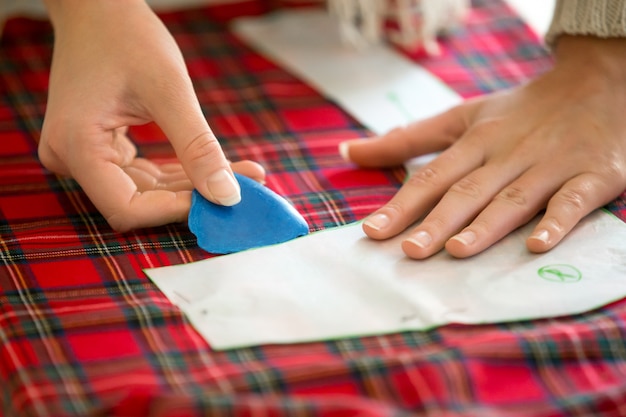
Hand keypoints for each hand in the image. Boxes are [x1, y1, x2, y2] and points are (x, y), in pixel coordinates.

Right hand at [39, 0, 263, 231]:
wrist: (98, 8)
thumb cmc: (126, 37)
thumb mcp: (170, 91)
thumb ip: (198, 147)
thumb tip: (228, 196)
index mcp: (76, 146)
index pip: (127, 207)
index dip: (176, 209)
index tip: (223, 199)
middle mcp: (70, 158)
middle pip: (139, 200)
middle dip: (195, 195)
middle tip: (246, 186)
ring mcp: (82, 155)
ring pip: (146, 190)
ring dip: (194, 184)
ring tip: (243, 173)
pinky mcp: (99, 149)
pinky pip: (144, 173)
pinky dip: (180, 171)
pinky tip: (217, 166)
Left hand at [340, 35, 625, 257]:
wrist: (599, 81)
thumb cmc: (521, 110)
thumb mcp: (463, 117)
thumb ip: (407, 139)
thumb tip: (348, 151)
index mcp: (476, 141)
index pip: (432, 177)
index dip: (401, 205)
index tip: (372, 231)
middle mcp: (508, 154)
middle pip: (467, 191)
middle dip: (437, 222)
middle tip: (409, 251)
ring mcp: (550, 165)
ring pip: (513, 198)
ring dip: (486, 225)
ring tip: (457, 250)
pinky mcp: (592, 175)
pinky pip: (573, 201)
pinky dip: (556, 221)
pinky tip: (536, 245)